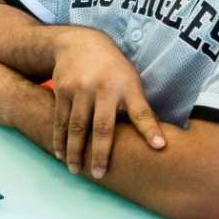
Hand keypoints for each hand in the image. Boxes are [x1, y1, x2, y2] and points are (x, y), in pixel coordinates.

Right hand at [49, 30, 167, 177]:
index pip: (141, 111)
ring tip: (75, 170)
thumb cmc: (112, 68)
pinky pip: (59, 120)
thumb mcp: (130, 80)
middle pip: (102, 126)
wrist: (78, 43)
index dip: (150, 129)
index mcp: (126, 86)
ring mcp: (79, 90)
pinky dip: (59, 139)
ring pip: (76, 127)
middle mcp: (102, 88)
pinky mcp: (61, 91)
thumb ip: (137, 106)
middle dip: (100, 153)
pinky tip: (60, 155)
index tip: (160, 147)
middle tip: (99, 174)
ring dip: (75, 151)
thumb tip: (154, 138)